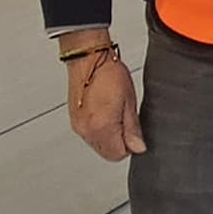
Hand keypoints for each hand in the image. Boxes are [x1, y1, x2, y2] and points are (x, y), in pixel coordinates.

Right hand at [64, 46, 145, 160]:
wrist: (88, 58)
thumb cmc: (108, 73)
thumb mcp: (129, 102)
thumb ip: (133, 129)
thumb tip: (138, 147)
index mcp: (101, 128)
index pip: (118, 154)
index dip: (130, 145)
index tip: (134, 132)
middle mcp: (86, 130)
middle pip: (107, 152)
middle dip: (119, 142)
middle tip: (125, 118)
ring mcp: (78, 125)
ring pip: (98, 144)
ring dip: (109, 135)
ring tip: (114, 112)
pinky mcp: (74, 119)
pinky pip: (89, 134)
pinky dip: (98, 128)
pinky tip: (104, 111)